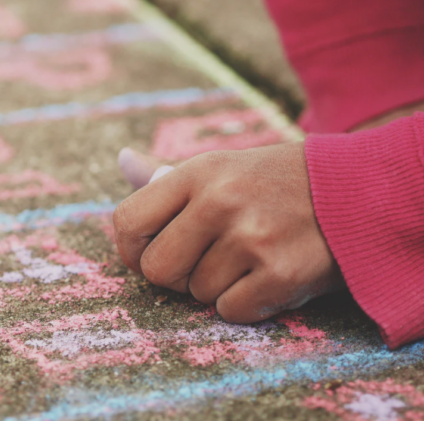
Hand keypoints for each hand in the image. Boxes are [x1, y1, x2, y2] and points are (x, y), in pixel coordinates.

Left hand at [113, 143, 344, 322]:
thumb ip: (165, 176)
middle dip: (172, 275)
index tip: (148, 252)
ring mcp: (251, 238)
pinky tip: (263, 277)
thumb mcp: (218, 167)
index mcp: (196, 173)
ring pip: (195, 293)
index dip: (130, 247)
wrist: (351, 192)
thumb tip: (122, 161)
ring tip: (244, 259)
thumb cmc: (270, 183)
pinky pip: (230, 311)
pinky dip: (243, 303)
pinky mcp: (282, 274)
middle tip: (198, 262)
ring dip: (215, 286)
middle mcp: (219, 201)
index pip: (128, 221)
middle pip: (155, 269)